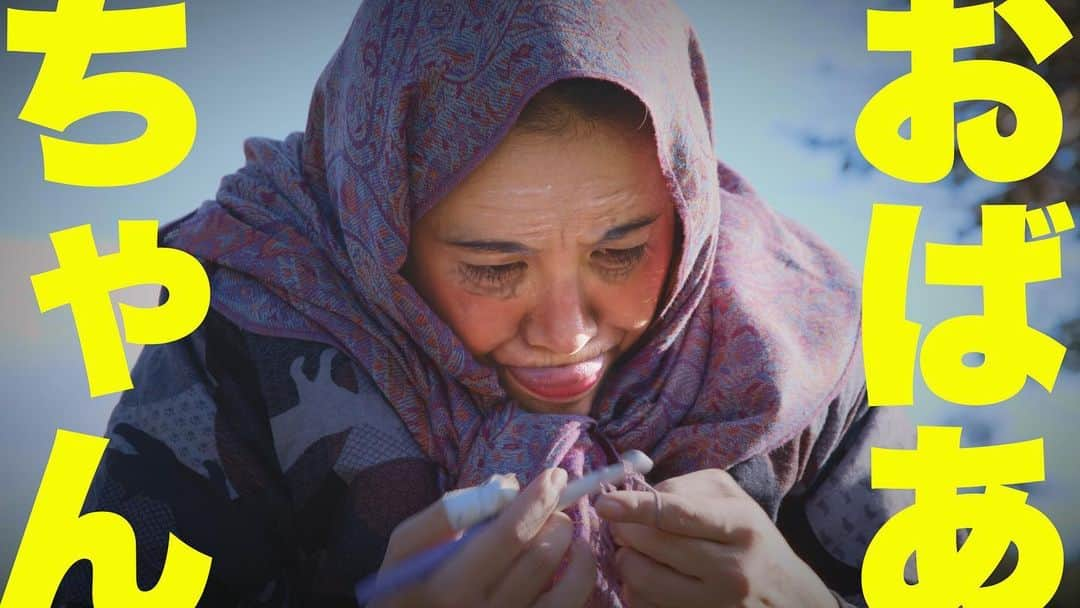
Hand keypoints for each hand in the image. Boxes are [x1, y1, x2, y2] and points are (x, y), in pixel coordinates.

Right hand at [373, 467, 596, 607]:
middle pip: (540, 551)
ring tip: (555, 522)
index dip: (537, 499)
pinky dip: (583, 568)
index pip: (508, 534)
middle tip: (552, 496)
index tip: (552, 476)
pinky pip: (573, 599)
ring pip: (560, 573)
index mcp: (445, 585)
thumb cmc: (410, 584)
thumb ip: (448, 511)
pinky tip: (574, 552)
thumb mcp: (407, 547)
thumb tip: (508, 485)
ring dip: (566, 535)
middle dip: (554, 513)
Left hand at [595, 468, 836, 607]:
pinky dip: (635, 588)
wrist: (788, 599)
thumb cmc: (753, 539)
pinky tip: (648, 576)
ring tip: (634, 550)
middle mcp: (731, 570)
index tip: (605, 502)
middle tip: (621, 524)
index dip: (635, 507)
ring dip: (626, 559)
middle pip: (654, 546)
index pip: (677, 514)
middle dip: (626, 531)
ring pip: (644, 580)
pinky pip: (647, 606)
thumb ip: (687, 490)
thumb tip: (640, 497)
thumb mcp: (733, 502)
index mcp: (740, 527)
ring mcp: (716, 604)